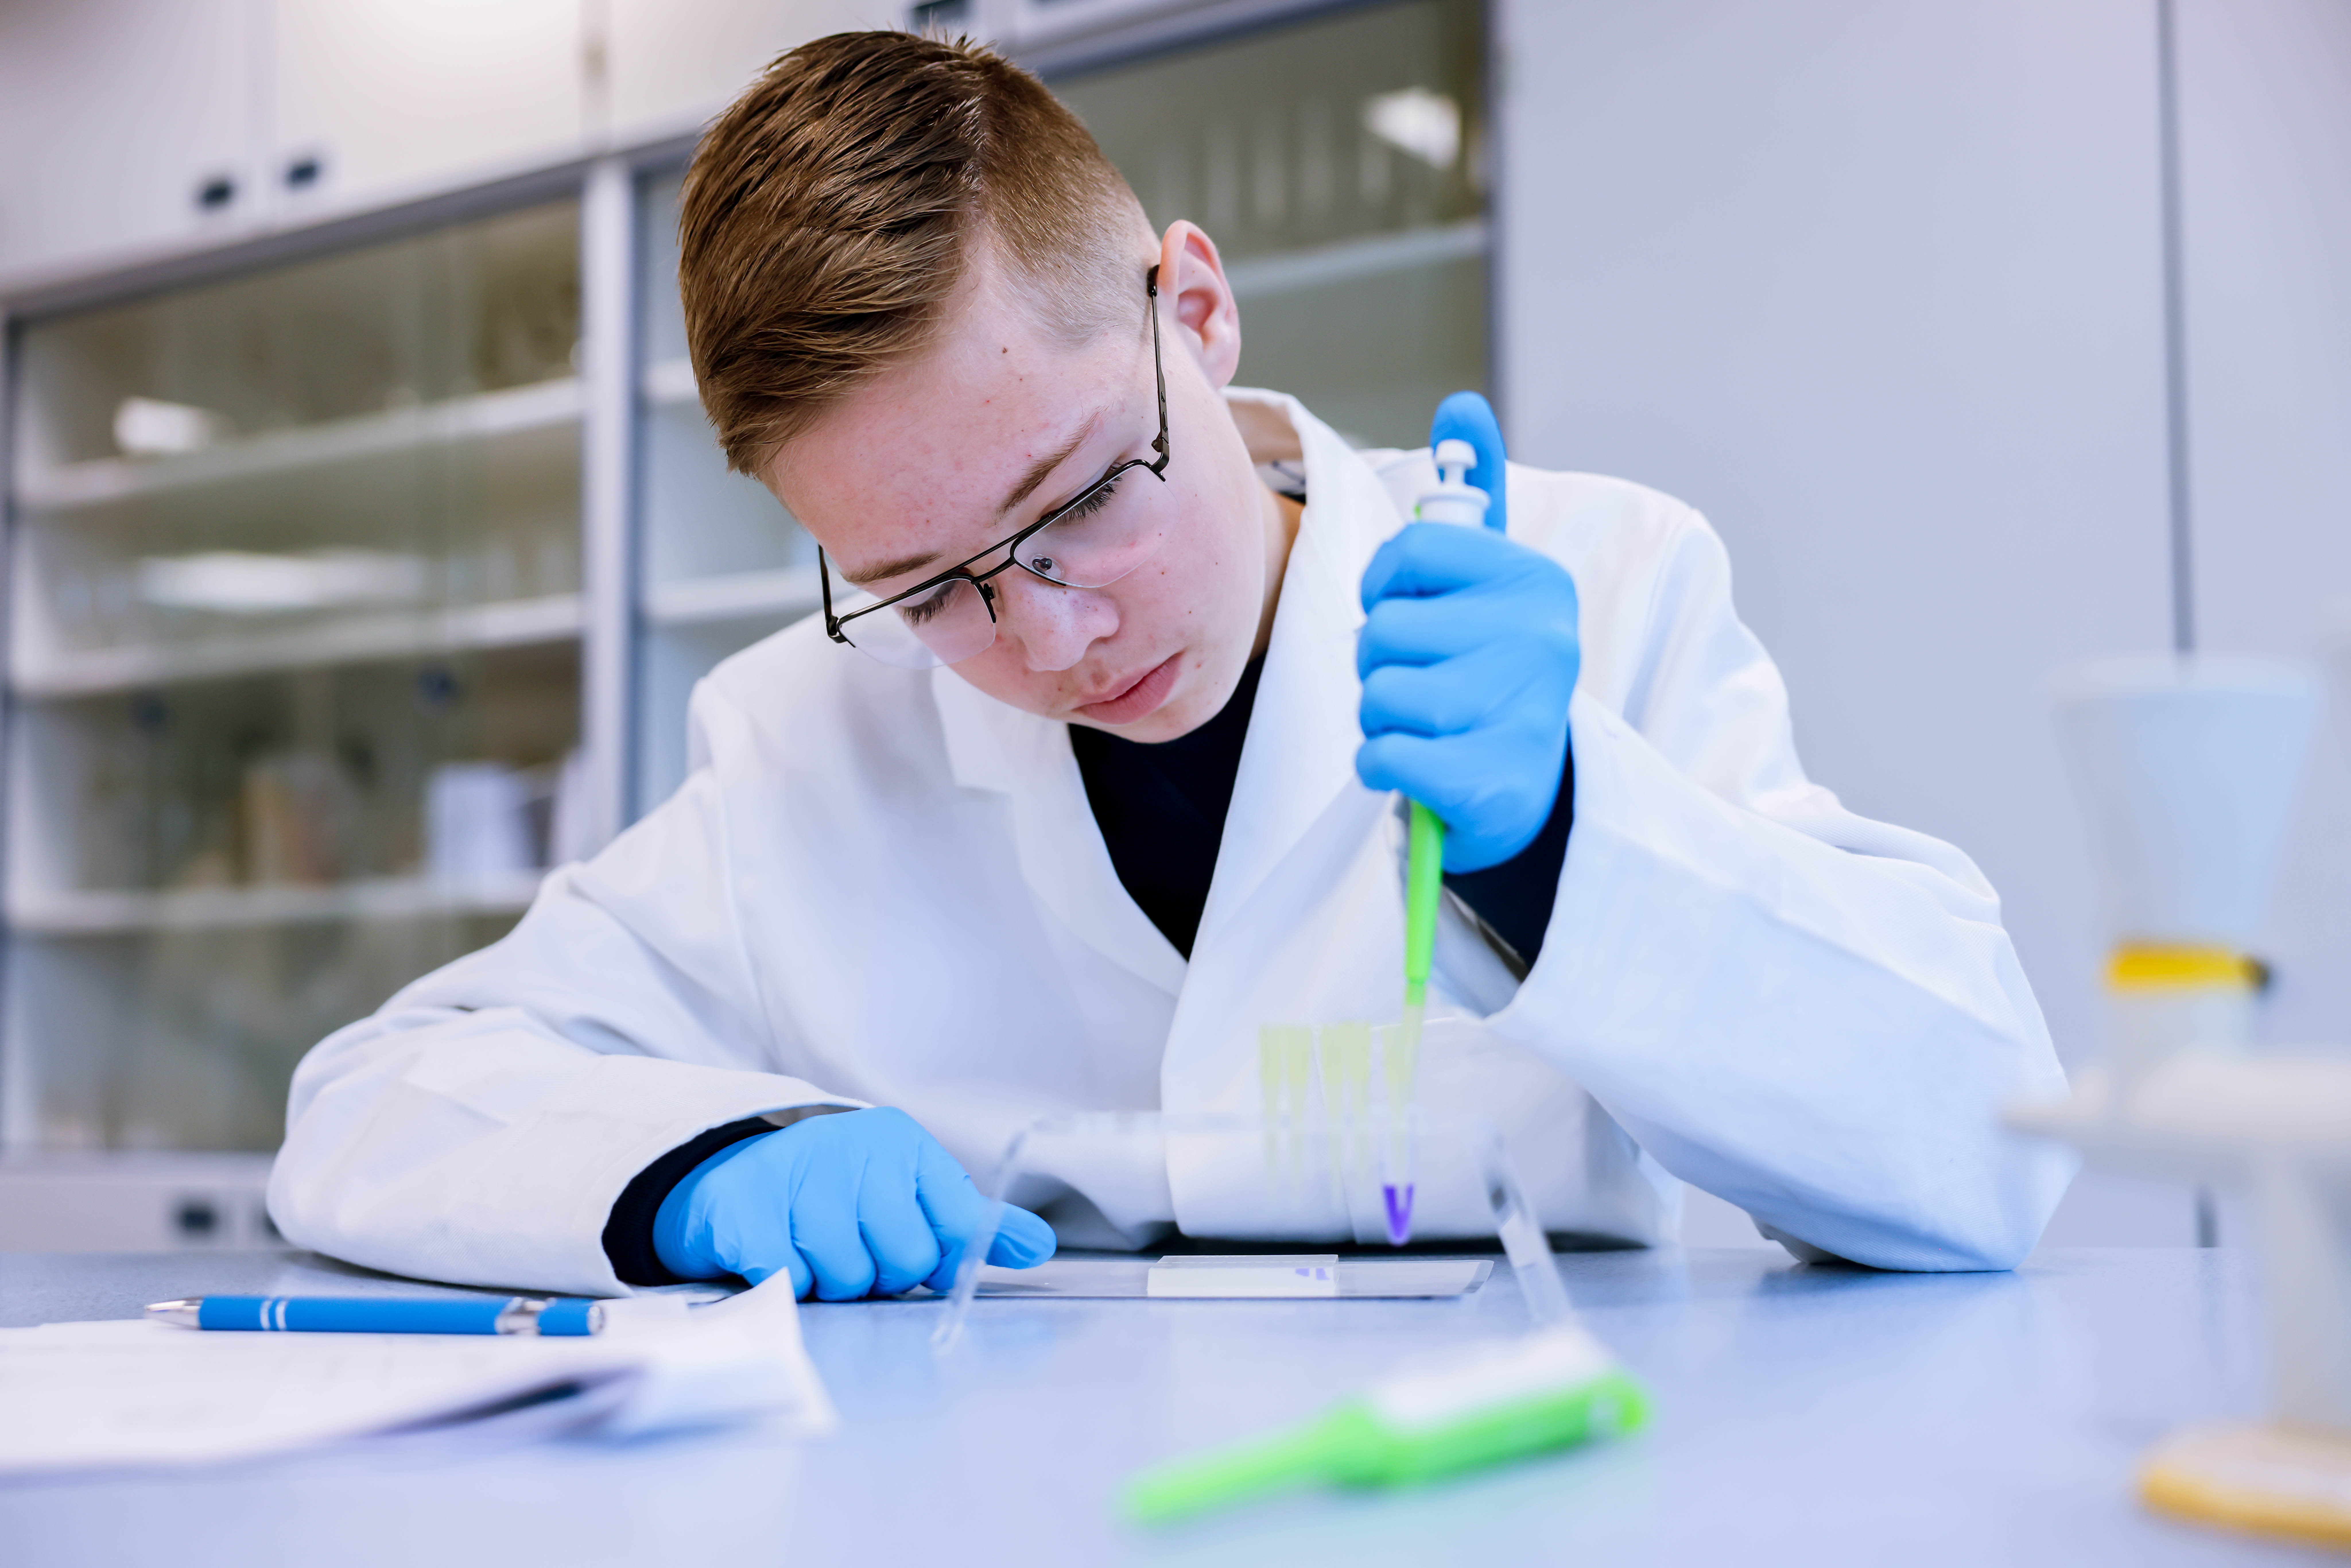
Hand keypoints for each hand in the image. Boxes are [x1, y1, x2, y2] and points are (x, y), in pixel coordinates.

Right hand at [652, 1107, 1055, 1298]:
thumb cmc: (833, 1192)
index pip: (957, 1226)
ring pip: (845, 1278)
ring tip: (809, 1249)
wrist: (731, 1173)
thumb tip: (1038, 1246)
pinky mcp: (743, 1206)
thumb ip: (969, 1224)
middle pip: (902, 1262)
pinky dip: (783, 1280)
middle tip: (849, 1250)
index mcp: (901, 1145)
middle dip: (876, 1274)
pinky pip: (788, 1278)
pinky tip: (772, 1250)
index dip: (941, 1259)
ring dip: (828, 1281)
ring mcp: (794, 1172)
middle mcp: (852, 1148)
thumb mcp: (908, 1194)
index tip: (922, 1262)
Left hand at [1356, 523, 1580, 872]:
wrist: (1532, 789)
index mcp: (1538, 582)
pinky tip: (1410, 768)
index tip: (1399, 610)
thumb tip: (1461, 453)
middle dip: (1377, 659)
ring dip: (1377, 715)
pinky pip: (1381, 755)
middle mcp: (1539, 639)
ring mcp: (1519, 711)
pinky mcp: (1490, 780)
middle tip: (1416, 682)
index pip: (1416, 546)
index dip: (1383, 584)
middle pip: (1385, 625)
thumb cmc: (1488, 682)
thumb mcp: (1489, 604)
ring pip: (1378, 691)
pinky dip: (1376, 766)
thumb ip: (1452, 553)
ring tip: (1418, 725)